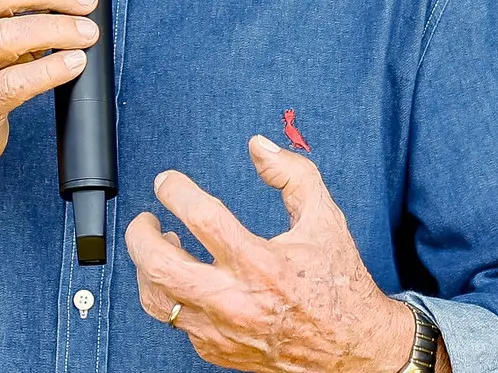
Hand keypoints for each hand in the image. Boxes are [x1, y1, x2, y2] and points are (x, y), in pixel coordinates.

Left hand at [127, 136, 416, 372]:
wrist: (356, 349)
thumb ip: (293, 175)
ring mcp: (222, 330)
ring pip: (157, 299)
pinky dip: (170, 297)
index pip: (200, 217)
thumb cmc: (339, 286)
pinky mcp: (218, 351)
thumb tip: (258, 146)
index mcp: (260, 263)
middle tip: (147, 219)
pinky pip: (176, 323)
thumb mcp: (326, 219)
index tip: (168, 182)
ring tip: (159, 249)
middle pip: (160, 265)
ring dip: (147, 268)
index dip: (175, 191)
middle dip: (141, 234)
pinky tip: (182, 280)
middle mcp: (235, 301)